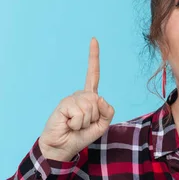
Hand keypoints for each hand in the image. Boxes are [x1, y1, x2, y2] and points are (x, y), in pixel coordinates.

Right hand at [39, 37, 114, 161]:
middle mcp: (80, 94)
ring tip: (75, 125)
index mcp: (89, 96)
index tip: (94, 39)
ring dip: (85, 122)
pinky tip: (68, 124)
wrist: (62, 148)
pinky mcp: (64, 104)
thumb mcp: (101, 125)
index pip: (93, 74)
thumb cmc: (81, 135)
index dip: (93, 56)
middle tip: (82, 125)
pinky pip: (80, 113)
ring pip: (90, 108)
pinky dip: (77, 123)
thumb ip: (108, 111)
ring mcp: (71, 98)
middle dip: (94, 118)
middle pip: (98, 101)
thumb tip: (100, 97)